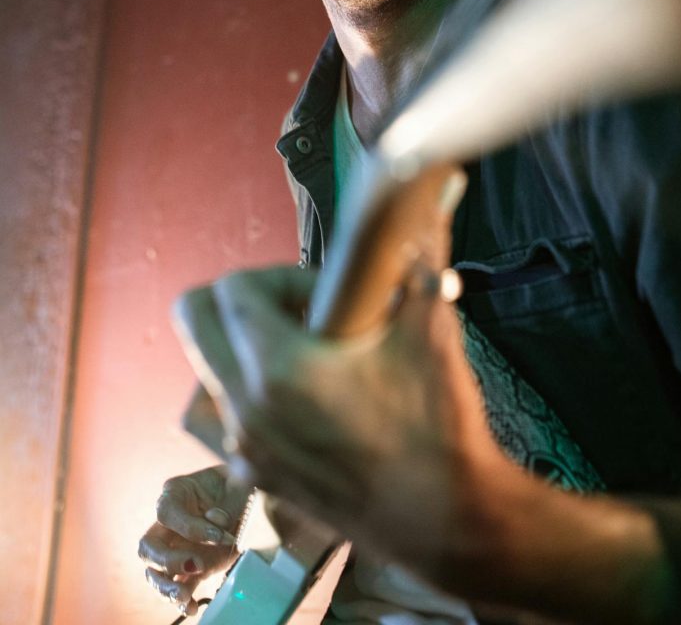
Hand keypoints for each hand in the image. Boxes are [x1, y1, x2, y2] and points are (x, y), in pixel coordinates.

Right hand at [138, 465, 246, 615]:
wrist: (250, 499)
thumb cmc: (238, 484)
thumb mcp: (237, 486)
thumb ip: (227, 502)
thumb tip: (216, 520)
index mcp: (176, 492)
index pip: (166, 512)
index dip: (189, 527)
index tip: (218, 536)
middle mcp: (169, 523)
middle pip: (148, 546)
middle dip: (166, 560)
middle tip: (195, 565)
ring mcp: (176, 548)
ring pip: (154, 572)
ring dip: (166, 587)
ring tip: (184, 596)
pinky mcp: (189, 568)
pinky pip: (177, 587)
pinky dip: (182, 601)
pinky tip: (192, 608)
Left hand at [171, 169, 502, 577]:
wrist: (446, 521)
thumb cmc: (437, 428)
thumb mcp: (430, 333)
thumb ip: (422, 260)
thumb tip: (432, 200)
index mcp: (278, 370)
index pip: (232, 288)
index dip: (279, 274)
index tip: (324, 290)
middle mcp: (245, 410)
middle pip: (193, 317)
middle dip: (239, 298)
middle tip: (298, 309)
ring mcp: (244, 450)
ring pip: (203, 368)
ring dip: (240, 346)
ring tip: (300, 352)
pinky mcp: (255, 478)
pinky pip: (224, 417)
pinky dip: (250, 395)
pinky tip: (305, 401)